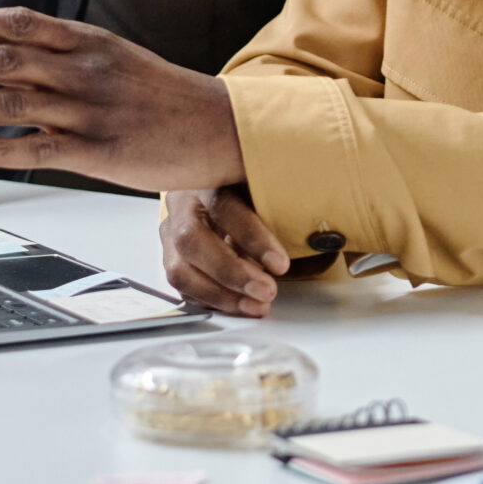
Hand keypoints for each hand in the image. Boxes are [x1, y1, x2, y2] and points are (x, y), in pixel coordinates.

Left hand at [0, 7, 246, 189]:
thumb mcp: (116, 57)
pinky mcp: (97, 151)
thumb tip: (8, 50)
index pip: (19, 23)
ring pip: (11, 102)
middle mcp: (85, 70)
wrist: (215, 126)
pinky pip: (37, 149)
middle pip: (3, 59)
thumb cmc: (159, 95)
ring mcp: (90, 111)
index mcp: (88, 42)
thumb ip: (65, 54)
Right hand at [161, 187, 291, 316]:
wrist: (216, 186)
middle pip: (193, 241)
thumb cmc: (246, 186)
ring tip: (257, 305)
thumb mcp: (261, 186)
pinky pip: (183, 286)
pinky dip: (213, 300)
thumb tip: (311, 237)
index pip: (225, 208)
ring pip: (180, 270)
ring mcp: (170, 232)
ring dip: (222, 295)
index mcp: (207, 178)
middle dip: (231, 273)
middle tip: (266, 291)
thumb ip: (274, 205)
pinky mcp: (170, 257)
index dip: (253, 239)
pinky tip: (241, 305)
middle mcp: (182, 204)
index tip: (280, 265)